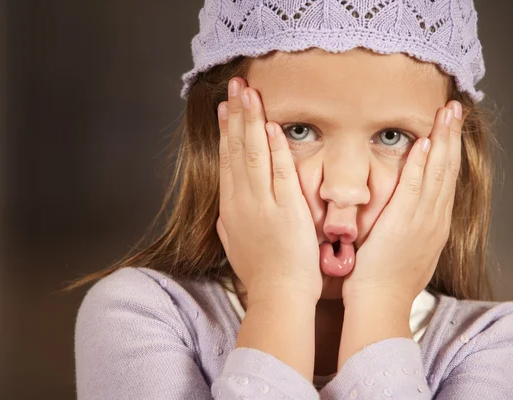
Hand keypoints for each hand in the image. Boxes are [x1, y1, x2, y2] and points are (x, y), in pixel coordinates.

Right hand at [216, 78, 322, 303]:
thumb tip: (227, 206)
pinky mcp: (286, 209)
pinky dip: (274, 148)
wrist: (278, 295)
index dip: (226, 132)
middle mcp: (242, 201)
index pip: (226, 161)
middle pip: (236, 150)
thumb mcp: (236, 245)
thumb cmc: (262, 274)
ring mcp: (263, 204)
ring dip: (251, 121)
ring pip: (252, 154)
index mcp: (231, 208)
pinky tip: (270, 126)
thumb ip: (231, 221)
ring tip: (248, 93)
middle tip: (235, 86)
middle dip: (236, 115)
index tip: (226, 109)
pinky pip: (279, 172)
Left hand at [342, 101, 463, 305]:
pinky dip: (423, 163)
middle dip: (452, 136)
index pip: (445, 180)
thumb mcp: (405, 251)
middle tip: (454, 109)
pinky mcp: (405, 222)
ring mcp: (423, 220)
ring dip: (443, 140)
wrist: (380, 303)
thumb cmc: (384, 281)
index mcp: (434, 225)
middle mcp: (434, 219)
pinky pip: (416, 186)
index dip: (449, 151)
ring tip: (447, 113)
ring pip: (438, 172)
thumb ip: (407, 228)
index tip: (449, 128)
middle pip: (448, 170)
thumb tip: (402, 215)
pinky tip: (426, 142)